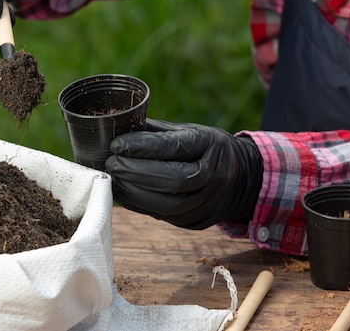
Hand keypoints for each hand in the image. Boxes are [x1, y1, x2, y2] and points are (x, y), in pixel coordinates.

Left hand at [105, 119, 263, 229]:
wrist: (240, 178)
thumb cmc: (204, 148)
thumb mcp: (189, 131)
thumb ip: (156, 132)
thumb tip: (116, 129)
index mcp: (212, 145)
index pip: (176, 148)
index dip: (144, 147)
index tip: (117, 144)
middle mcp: (214, 176)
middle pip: (173, 179)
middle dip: (135, 172)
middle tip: (110, 163)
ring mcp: (206, 203)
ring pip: (166, 204)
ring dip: (132, 192)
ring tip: (111, 178)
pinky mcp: (194, 221)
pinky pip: (161, 215)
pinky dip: (137, 204)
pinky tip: (121, 193)